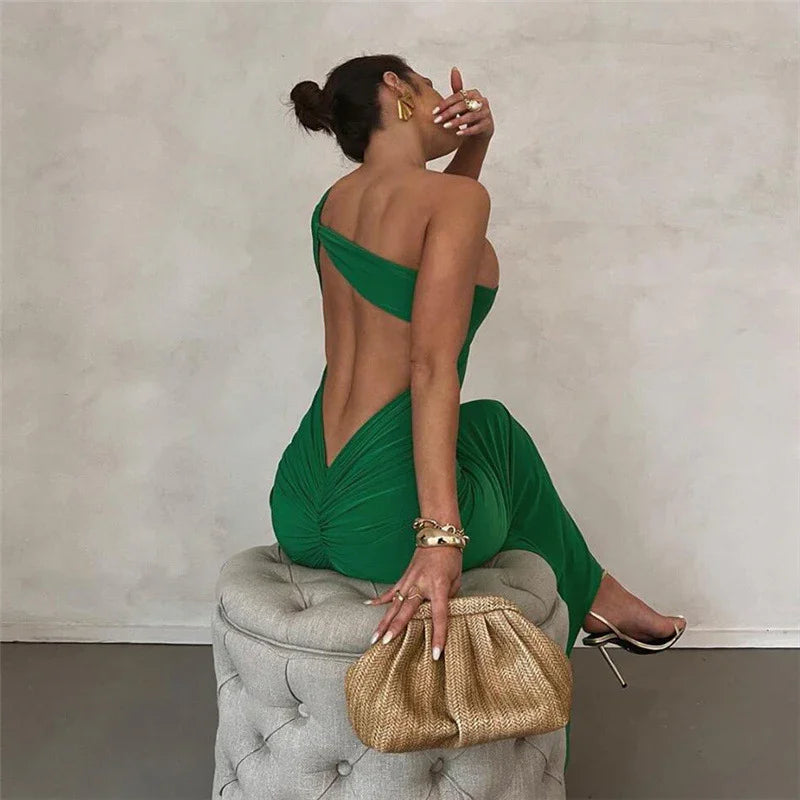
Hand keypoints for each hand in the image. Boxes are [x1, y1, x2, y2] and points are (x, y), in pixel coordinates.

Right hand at [365, 544, 462, 658]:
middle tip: (386, 643)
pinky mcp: (403, 577)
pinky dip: (379, 599)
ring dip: (383, 621)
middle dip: (396, 628)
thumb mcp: (457, 580)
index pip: (439, 615)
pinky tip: (367, 605)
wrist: (439, 535)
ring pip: (394, 604)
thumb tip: (439, 614)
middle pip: (407, 610)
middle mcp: (421, 584)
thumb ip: (448, 598)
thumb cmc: (451, 558)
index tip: (436, 653)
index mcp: (438, 586)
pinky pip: (390, 591)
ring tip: (374, 637)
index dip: (439, 635)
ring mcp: (409, 581)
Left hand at [432, 66, 493, 139]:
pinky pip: (477, 128)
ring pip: (470, 117)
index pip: (458, 96)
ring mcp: (486, 113)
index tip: (434, 112)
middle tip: (437, 120)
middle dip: (449, 113)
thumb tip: (454, 68)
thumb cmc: (469, 112)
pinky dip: (467, 131)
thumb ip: (457, 87)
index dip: (445, 103)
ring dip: (457, 122)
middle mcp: (482, 101)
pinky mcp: (488, 125)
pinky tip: (458, 134)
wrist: (482, 129)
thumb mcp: (462, 101)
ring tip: (445, 126)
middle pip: (463, 105)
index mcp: (473, 93)